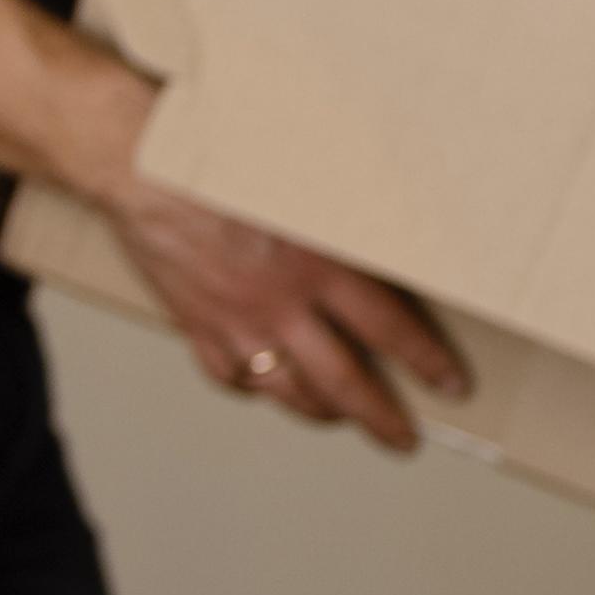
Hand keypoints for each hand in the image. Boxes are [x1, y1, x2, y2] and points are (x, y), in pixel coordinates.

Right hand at [104, 169, 469, 452]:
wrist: (142, 165)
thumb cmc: (221, 156)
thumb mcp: (305, 174)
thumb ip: (352, 204)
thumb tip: (401, 214)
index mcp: (319, 267)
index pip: (391, 330)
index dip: (428, 362)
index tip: (452, 384)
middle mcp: (281, 305)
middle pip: (345, 382)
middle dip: (382, 418)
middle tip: (404, 439)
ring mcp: (237, 323)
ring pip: (288, 391)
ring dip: (321, 412)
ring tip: (341, 417)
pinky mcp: (196, 326)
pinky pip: (228, 376)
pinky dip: (249, 388)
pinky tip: (263, 388)